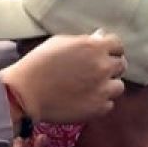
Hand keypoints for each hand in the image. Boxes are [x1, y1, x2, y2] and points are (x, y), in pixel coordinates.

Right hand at [0, 32, 125, 123]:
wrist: (26, 93)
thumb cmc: (38, 64)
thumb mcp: (60, 43)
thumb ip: (85, 41)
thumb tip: (100, 38)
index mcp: (95, 47)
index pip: (118, 45)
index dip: (111, 50)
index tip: (103, 55)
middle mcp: (103, 67)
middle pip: (121, 65)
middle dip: (110, 67)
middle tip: (95, 73)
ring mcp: (103, 89)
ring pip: (118, 86)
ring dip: (108, 86)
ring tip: (91, 89)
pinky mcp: (98, 108)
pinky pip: (109, 104)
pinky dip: (100, 103)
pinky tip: (85, 101)